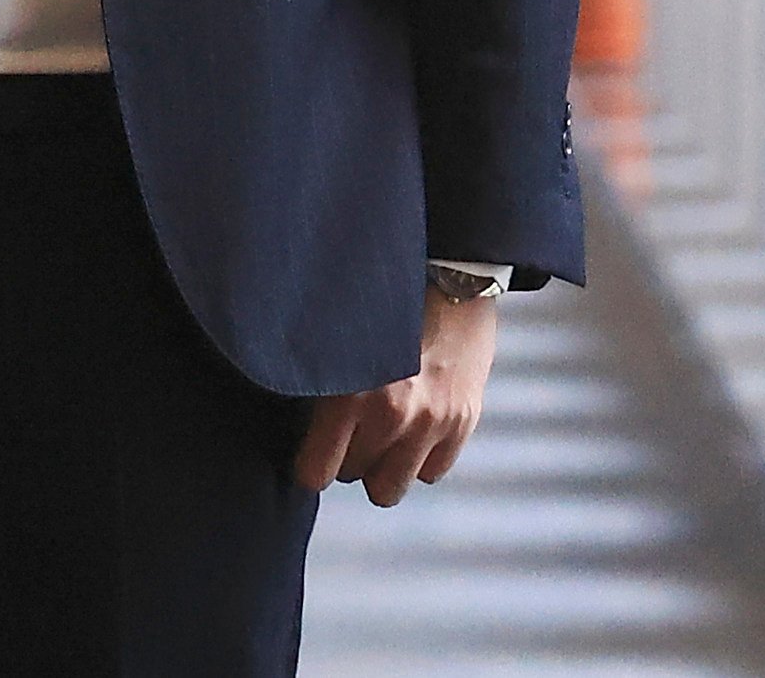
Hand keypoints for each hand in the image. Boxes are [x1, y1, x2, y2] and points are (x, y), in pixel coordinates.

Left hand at [293, 284, 500, 506]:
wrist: (452, 275)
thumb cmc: (384, 302)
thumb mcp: (338, 337)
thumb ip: (320, 385)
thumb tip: (300, 426)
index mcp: (350, 394)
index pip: (316, 473)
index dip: (310, 463)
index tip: (312, 450)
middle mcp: (392, 415)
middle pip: (353, 477)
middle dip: (347, 457)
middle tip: (351, 427)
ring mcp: (432, 422)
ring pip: (391, 488)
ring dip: (383, 466)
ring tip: (382, 433)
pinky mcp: (463, 422)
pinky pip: (432, 473)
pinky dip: (420, 457)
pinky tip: (415, 425)